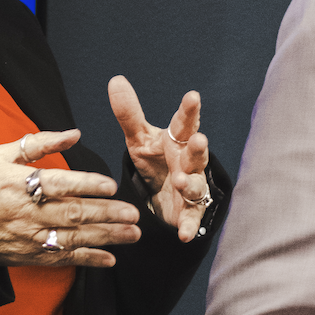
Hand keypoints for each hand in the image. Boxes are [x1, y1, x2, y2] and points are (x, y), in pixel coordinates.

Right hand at [0, 129, 140, 268]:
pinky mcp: (30, 255)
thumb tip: (74, 134)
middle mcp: (26, 213)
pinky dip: (87, 260)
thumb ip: (38, 144)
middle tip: (134, 214)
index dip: (86, 185)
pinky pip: (63, 259)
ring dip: (106, 238)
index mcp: (18, 184)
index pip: (58, 184)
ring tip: (132, 234)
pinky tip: (110, 259)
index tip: (111, 186)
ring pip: (74, 238)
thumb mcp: (0, 155)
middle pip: (72, 214)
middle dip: (106, 215)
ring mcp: (29, 237)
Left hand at [107, 78, 211, 243]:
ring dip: (190, 184)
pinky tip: (184, 234)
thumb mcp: (138, 138)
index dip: (189, 110)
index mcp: (176, 141)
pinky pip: (191, 219)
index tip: (192, 96)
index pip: (184, 123)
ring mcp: (191, 187)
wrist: (162, 193)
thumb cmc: (155, 159)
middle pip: (197, 153)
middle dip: (198, 147)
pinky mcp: (188, 212)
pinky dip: (189, 226)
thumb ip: (129, 114)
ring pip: (196, 185)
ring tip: (181, 183)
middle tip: (198, 139)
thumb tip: (115, 80)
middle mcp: (189, 162)